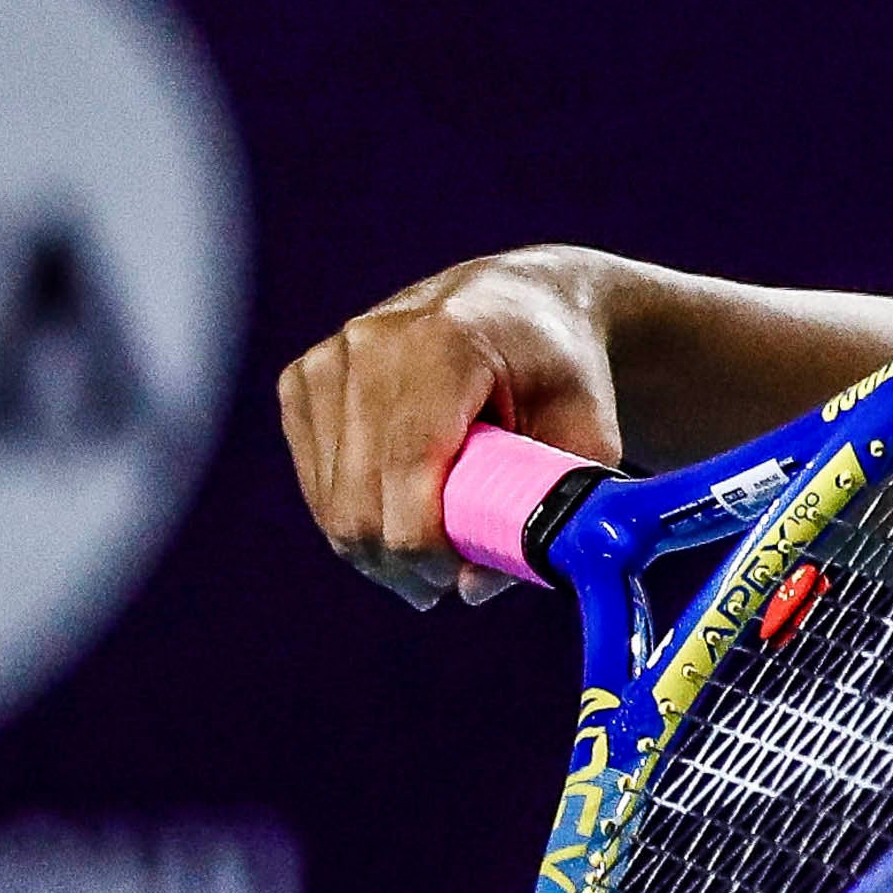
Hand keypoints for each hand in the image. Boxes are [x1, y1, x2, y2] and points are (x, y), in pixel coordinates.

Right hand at [277, 250, 626, 610]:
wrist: (520, 303)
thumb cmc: (562, 373)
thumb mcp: (588, 438)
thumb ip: (546, 514)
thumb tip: (471, 589)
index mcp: (446, 344)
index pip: (409, 471)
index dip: (427, 548)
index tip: (459, 577)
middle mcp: (373, 343)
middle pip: (359, 501)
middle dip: (400, 564)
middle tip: (444, 582)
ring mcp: (330, 357)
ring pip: (331, 503)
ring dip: (376, 550)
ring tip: (428, 552)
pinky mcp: (304, 378)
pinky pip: (316, 484)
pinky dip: (354, 515)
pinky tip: (399, 509)